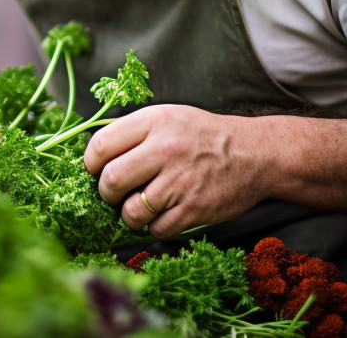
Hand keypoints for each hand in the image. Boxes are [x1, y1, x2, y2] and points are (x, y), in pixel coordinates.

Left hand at [83, 104, 266, 237]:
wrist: (255, 154)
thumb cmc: (203, 136)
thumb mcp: (167, 117)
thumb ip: (132, 132)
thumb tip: (95, 156)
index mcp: (153, 122)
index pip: (101, 146)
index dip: (91, 164)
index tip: (96, 170)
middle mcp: (165, 150)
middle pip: (111, 181)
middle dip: (105, 193)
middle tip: (113, 194)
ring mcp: (180, 181)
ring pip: (131, 211)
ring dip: (127, 215)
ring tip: (137, 207)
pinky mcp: (194, 209)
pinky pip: (156, 228)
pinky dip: (152, 227)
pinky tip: (160, 215)